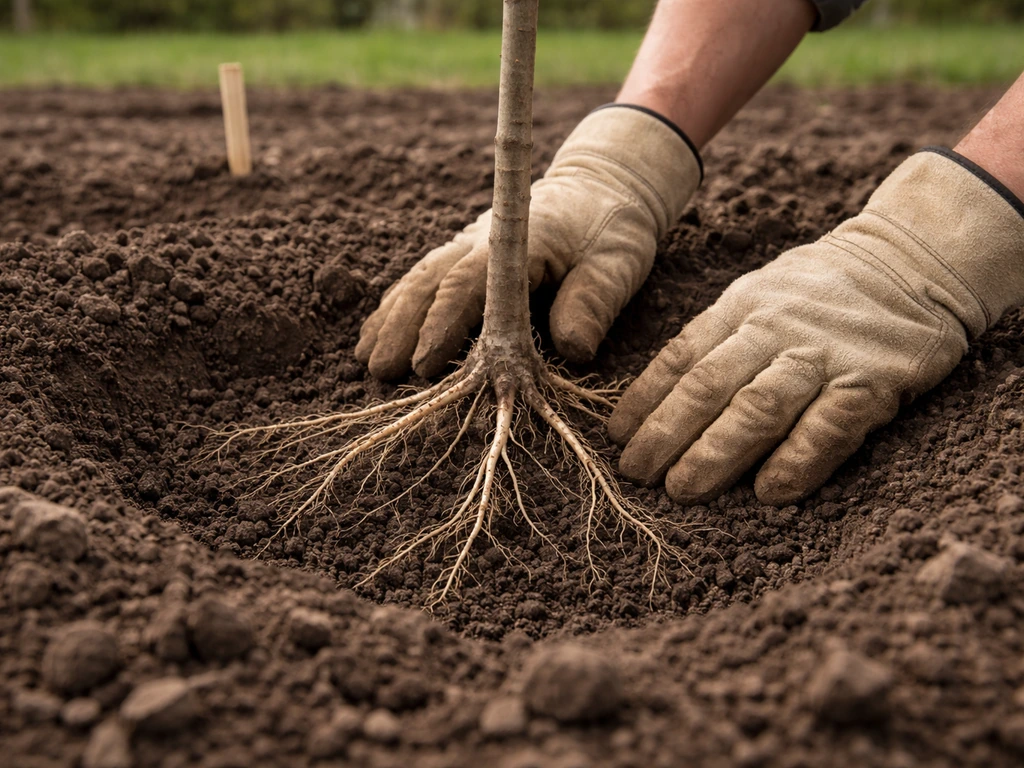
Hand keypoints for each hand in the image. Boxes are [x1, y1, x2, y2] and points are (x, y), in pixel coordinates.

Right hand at [356, 105, 701, 380]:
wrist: (602, 186)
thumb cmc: (612, 227)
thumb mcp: (617, 264)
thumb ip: (593, 303)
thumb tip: (574, 351)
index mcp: (517, 240)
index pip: (470, 284)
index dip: (444, 325)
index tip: (423, 364)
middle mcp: (481, 240)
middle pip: (429, 282)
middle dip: (402, 329)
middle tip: (380, 373)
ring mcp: (467, 243)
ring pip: (418, 279)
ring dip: (390, 320)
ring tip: (366, 361)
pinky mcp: (463, 253)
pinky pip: (422, 278)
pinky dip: (395, 305)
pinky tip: (375, 332)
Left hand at [609, 149, 1023, 505]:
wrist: (911, 258)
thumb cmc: (818, 290)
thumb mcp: (757, 295)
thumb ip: (718, 340)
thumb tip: (662, 399)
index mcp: (739, 308)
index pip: (680, 357)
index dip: (644, 399)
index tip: (616, 437)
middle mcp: (773, 330)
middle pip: (708, 386)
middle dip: (666, 433)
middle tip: (636, 474)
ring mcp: (822, 355)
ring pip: (758, 407)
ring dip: (715, 453)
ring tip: (682, 490)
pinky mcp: (871, 381)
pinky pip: (829, 427)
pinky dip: (798, 460)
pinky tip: (770, 494)